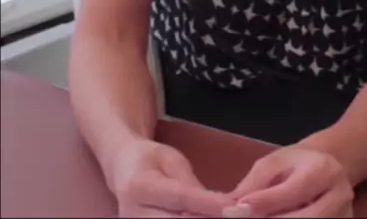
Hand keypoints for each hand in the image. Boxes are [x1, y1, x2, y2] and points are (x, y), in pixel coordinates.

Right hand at [113, 136, 233, 217]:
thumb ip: (192, 185)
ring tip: (228, 215)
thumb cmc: (149, 160)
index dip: (209, 204)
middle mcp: (133, 213)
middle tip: (237, 214)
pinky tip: (211, 217)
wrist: (122, 170)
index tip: (234, 207)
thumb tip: (221, 206)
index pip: (180, 198)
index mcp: (139, 186)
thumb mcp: (171, 161)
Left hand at [225, 146, 353, 217]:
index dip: (265, 202)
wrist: (329, 166)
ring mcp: (343, 216)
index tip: (239, 207)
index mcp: (323, 169)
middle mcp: (339, 196)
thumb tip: (229, 206)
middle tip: (245, 218)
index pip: (293, 191)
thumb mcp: (273, 163)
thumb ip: (253, 184)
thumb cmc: (296, 163)